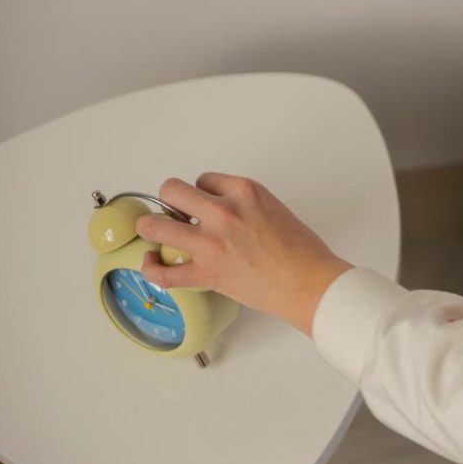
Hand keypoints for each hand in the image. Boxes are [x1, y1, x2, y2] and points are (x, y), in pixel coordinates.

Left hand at [135, 174, 352, 335]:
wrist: (310, 284)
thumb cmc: (303, 251)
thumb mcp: (275, 209)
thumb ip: (245, 205)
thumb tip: (224, 214)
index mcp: (244, 191)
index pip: (203, 179)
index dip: (202, 192)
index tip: (207, 205)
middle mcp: (223, 211)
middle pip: (172, 191)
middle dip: (172, 201)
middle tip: (179, 215)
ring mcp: (210, 243)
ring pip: (155, 225)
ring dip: (152, 228)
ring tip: (156, 233)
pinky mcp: (206, 273)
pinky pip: (163, 272)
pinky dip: (152, 268)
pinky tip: (153, 262)